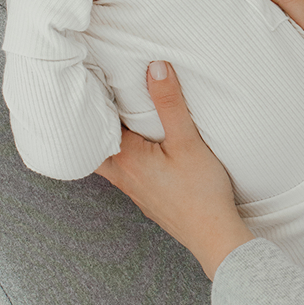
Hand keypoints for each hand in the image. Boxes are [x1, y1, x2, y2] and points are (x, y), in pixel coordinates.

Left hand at [94, 63, 252, 278]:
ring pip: (111, 163)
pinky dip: (125, 159)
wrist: (214, 236)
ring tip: (116, 122)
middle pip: (95, 148)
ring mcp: (134, 191)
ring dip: (110, 143)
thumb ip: (169, 103)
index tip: (89, 85)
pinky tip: (141, 152)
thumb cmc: (201, 192)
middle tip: (94, 102)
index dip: (91, 107)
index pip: (97, 128)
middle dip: (94, 126)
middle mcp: (124, 177)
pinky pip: (127, 175)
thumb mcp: (187, 140)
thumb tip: (155, 67)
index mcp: (127, 159)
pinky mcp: (148, 200)